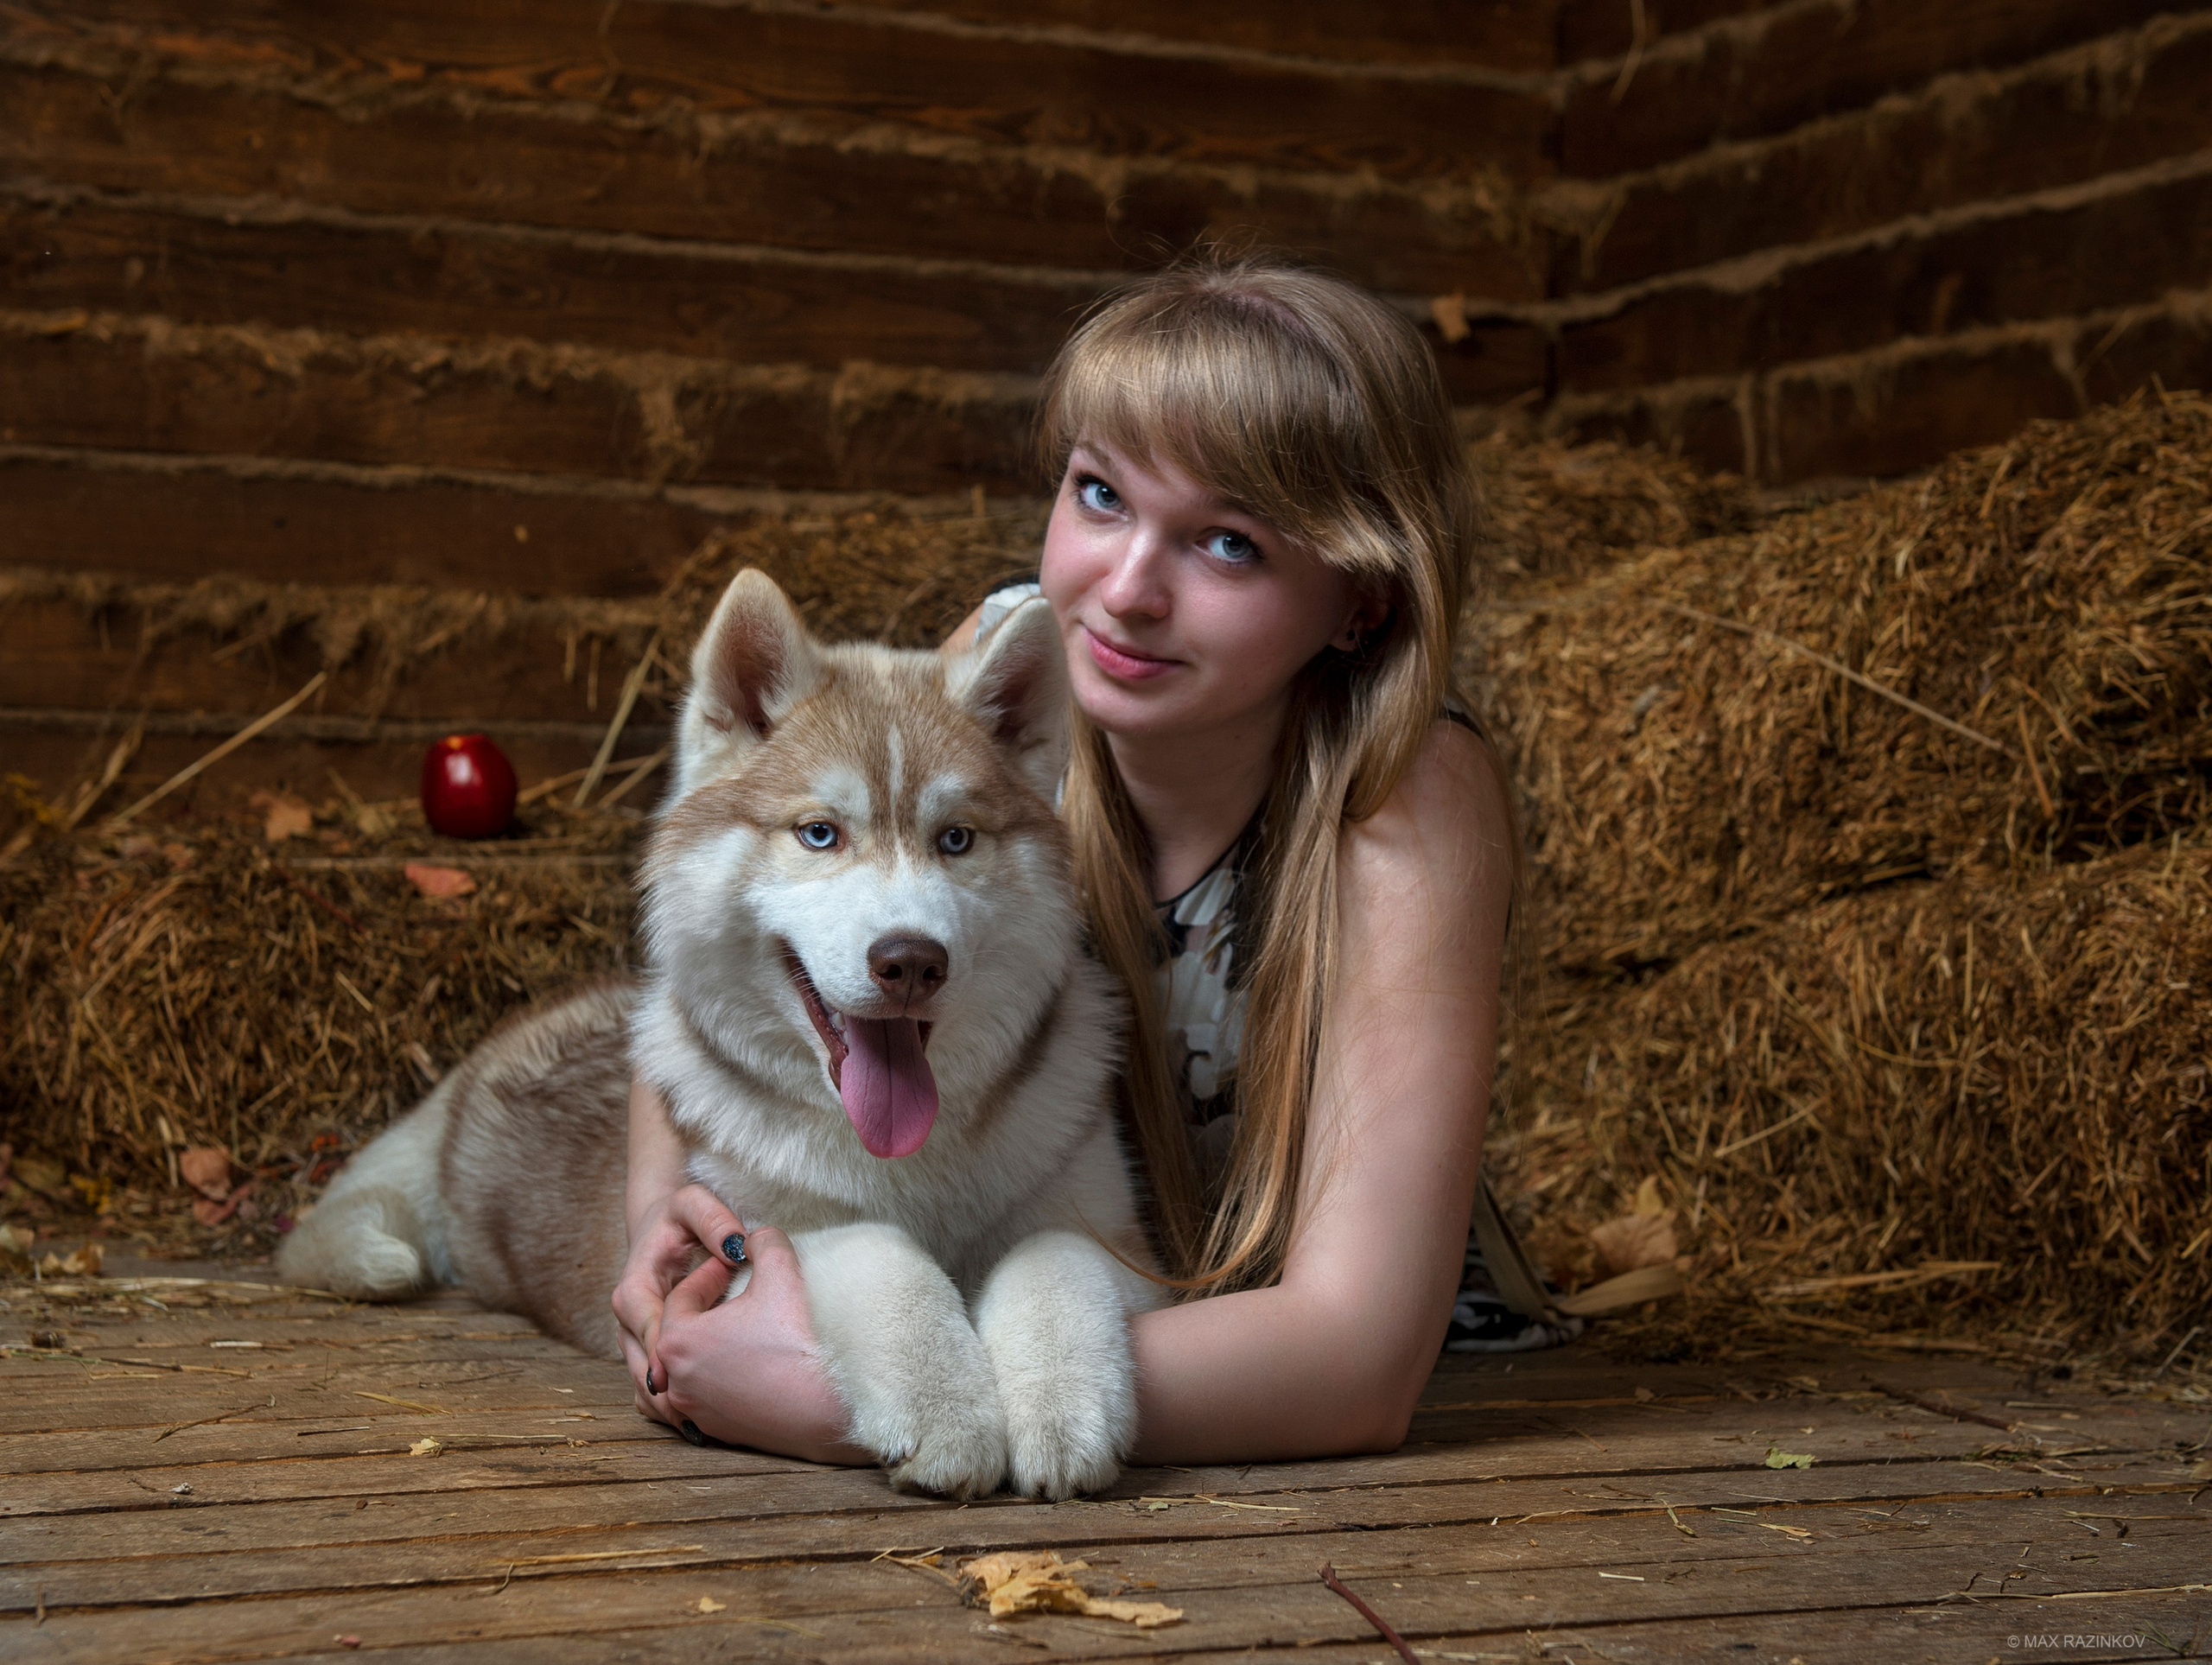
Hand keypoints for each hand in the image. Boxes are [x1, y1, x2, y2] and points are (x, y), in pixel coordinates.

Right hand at [611, 1183, 744, 1405]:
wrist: (664, 1230)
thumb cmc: (680, 1218)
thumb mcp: (693, 1203)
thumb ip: (713, 1218)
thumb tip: (737, 1244)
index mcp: (634, 1291)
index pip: (650, 1329)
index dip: (670, 1352)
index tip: (691, 1374)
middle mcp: (629, 1324)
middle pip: (642, 1370)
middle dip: (671, 1395)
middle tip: (703, 1419)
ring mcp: (637, 1345)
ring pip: (645, 1390)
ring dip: (671, 1411)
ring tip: (704, 1429)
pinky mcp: (649, 1358)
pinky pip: (654, 1396)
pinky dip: (673, 1411)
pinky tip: (703, 1426)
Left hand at [648, 1228, 869, 1464]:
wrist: (830, 1410)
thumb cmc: (800, 1341)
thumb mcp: (782, 1271)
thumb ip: (762, 1240)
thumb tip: (753, 1237)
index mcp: (678, 1340)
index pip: (684, 1294)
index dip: (711, 1274)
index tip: (736, 1265)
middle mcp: (674, 1380)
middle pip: (677, 1331)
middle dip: (703, 1308)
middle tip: (733, 1292)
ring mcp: (692, 1411)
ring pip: (681, 1368)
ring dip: (700, 1346)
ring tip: (732, 1329)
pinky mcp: (714, 1432)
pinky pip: (695, 1399)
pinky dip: (706, 1380)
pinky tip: (737, 1365)